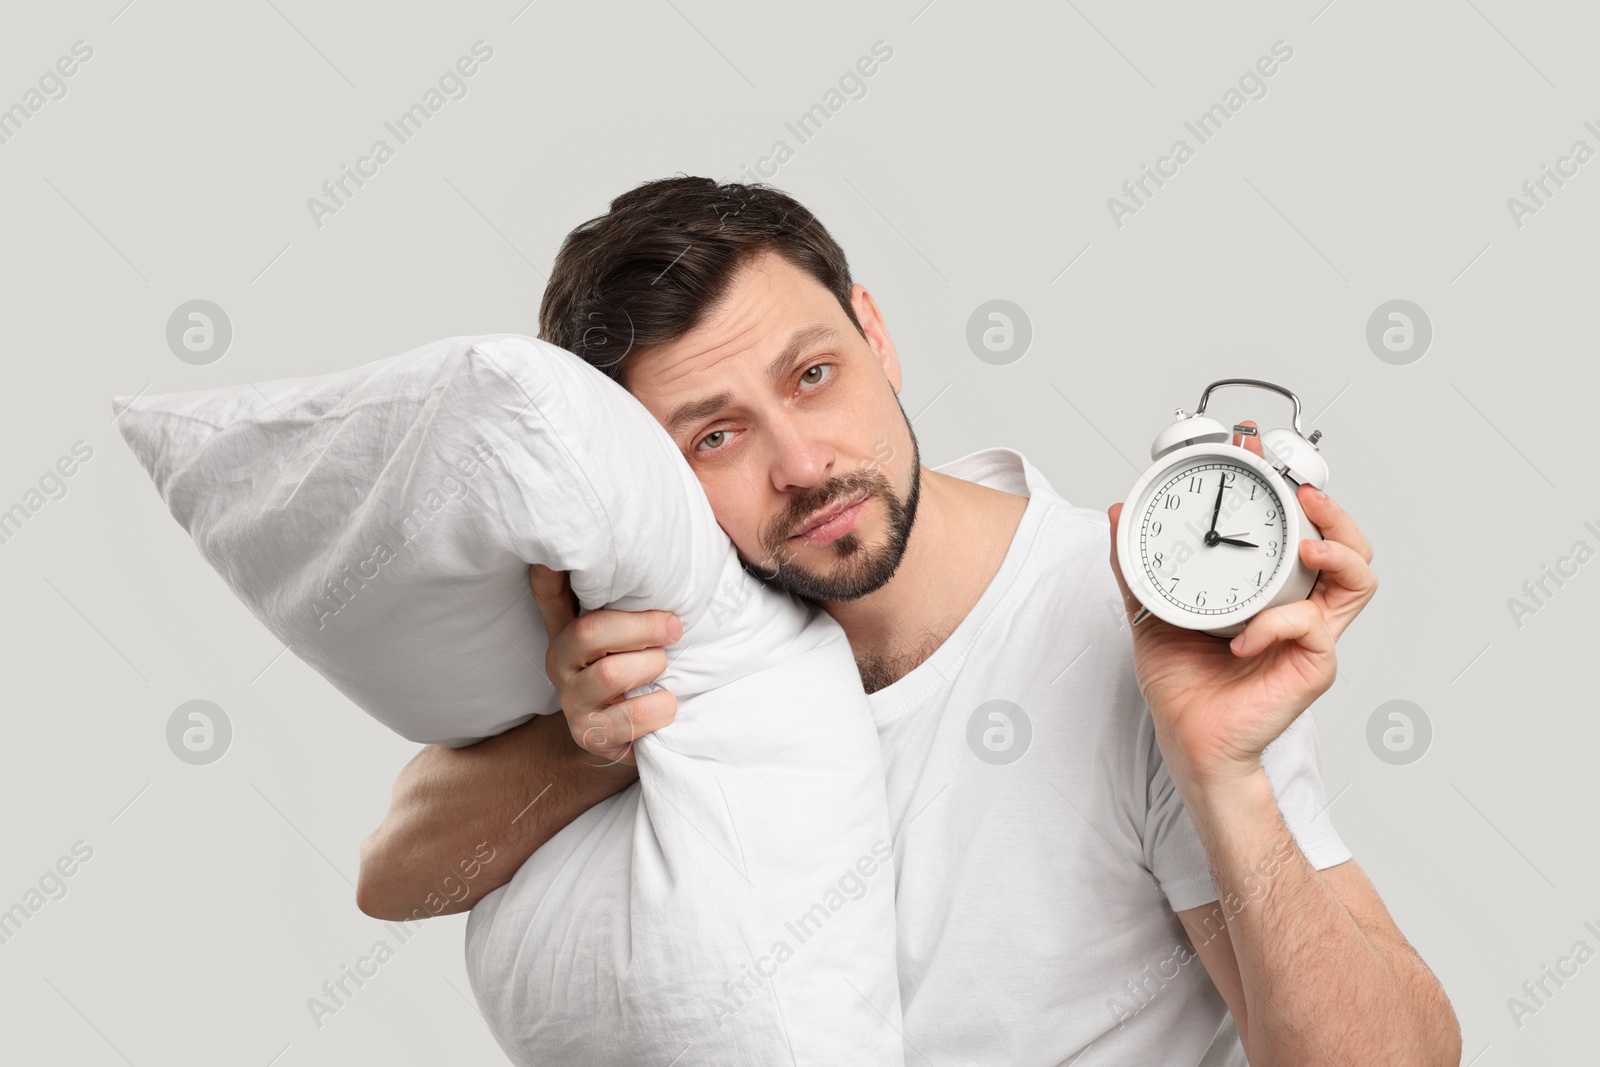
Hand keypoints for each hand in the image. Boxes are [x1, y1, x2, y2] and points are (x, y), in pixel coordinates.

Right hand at [528, 563, 681, 768]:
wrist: (623, 737)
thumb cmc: (634, 672)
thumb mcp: (627, 636)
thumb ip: (631, 603)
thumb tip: (656, 553)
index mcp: (567, 630)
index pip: (549, 595)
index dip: (547, 574)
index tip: (551, 554)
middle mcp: (560, 662)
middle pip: (590, 631)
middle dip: (643, 627)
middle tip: (673, 628)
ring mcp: (571, 701)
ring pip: (612, 673)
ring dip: (652, 667)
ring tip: (663, 670)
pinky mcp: (589, 734)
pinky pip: (632, 716)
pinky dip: (659, 706)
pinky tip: (665, 703)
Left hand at [1105, 419, 1378, 788]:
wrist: (1189, 740)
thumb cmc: (1183, 683)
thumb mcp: (1151, 610)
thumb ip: (1135, 566)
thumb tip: (1119, 513)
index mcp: (1272, 587)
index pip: (1298, 526)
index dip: (1287, 485)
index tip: (1254, 448)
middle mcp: (1301, 604)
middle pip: (1349, 543)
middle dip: (1333, 507)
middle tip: (1298, 487)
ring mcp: (1312, 634)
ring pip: (1359, 578)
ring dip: (1338, 550)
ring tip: (1307, 544)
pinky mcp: (1313, 664)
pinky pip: (1310, 628)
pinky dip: (1276, 625)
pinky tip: (1243, 638)